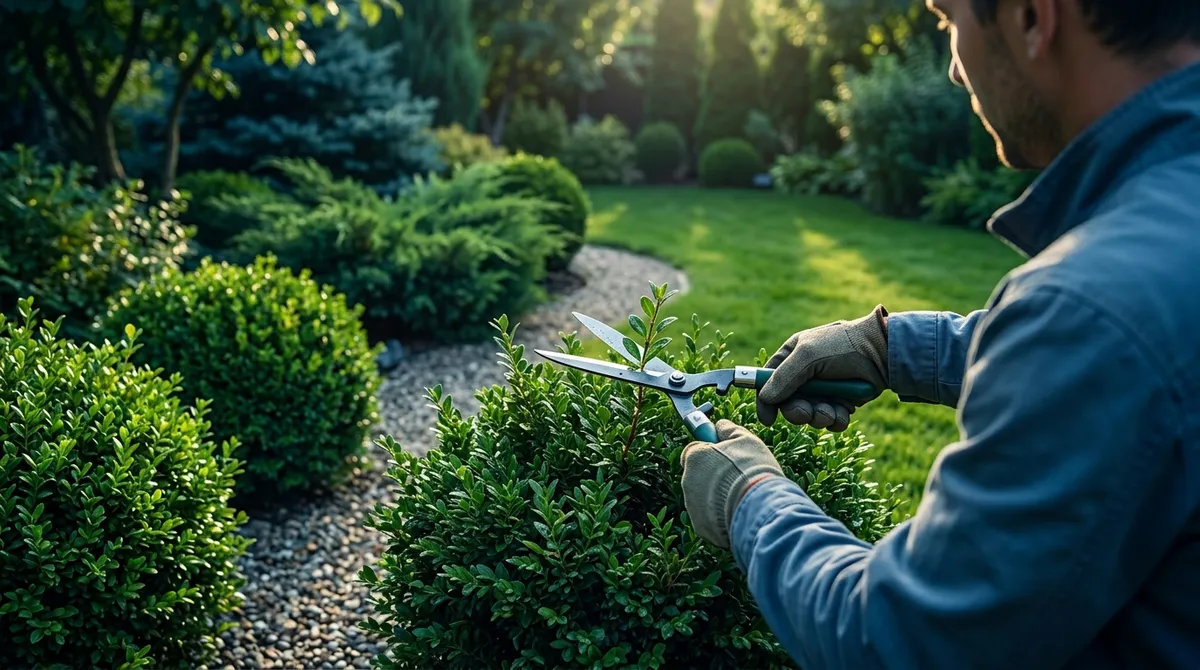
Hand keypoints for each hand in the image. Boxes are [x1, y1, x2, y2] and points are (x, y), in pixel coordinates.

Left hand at [681, 420, 783, 548]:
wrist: (760, 509)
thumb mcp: (746, 439)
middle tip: (737, 478)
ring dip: (717, 496)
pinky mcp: (701, 527)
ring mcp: (692, 506)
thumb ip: (729, 429)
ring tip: (742, 496)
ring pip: (704, 498)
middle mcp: (687, 481)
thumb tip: (720, 424)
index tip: (724, 455)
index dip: (710, 452)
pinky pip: (710, 518)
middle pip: (698, 475)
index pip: (693, 450)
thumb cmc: (753, 470)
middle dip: (714, 476)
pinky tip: (739, 512)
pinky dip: (721, 516)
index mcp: (694, 457)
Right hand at [756, 305, 889, 430]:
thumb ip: (783, 377)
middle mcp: (805, 375)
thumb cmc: (842, 345)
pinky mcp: (841, 403)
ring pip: (810, 416)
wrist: (883, 353)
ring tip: (832, 408)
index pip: (768, 382)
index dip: (766, 401)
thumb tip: (765, 398)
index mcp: (792, 357)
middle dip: (798, 412)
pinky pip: (831, 421)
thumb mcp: (807, 356)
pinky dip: (837, 420)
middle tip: (807, 413)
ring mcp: (824, 390)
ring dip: (819, 417)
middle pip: (788, 404)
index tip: (767, 419)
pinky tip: (846, 409)